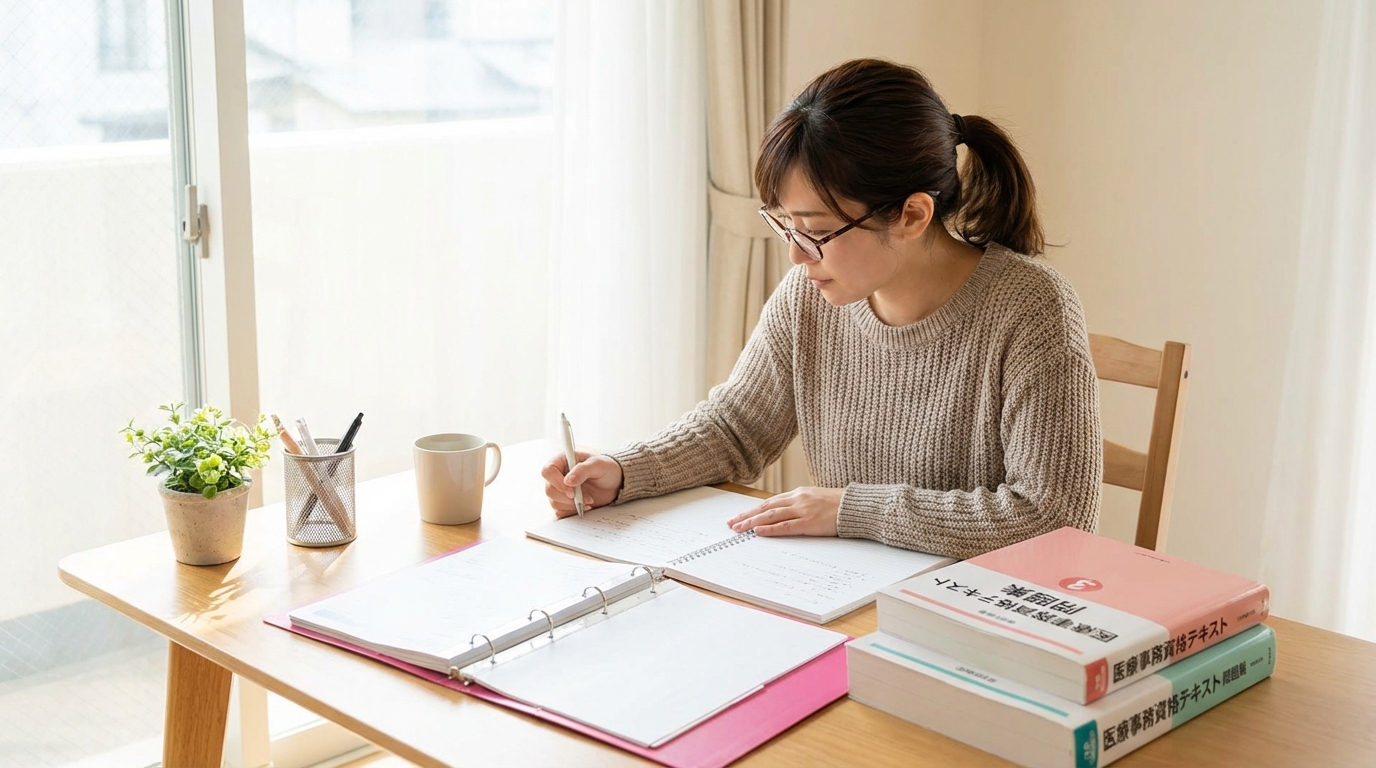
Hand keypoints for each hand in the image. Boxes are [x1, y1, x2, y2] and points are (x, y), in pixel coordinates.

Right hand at [541, 451, 623, 517]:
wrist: (615, 482)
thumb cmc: (606, 467)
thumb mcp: (598, 464)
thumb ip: (583, 470)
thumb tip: (568, 481)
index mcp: (562, 460)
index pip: (548, 471)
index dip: (557, 483)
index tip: (572, 492)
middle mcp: (558, 475)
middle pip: (550, 490)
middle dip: (568, 498)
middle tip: (587, 498)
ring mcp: (560, 490)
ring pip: (554, 502)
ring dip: (572, 505)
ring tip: (589, 501)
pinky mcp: (564, 502)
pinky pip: (560, 512)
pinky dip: (572, 512)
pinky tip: (585, 507)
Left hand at [726, 487, 842, 536]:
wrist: (855, 506)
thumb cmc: (838, 505)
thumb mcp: (816, 499)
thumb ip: (800, 504)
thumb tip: (785, 513)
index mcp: (798, 493)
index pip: (770, 502)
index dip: (753, 510)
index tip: (740, 516)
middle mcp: (797, 500)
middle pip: (765, 507)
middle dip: (746, 516)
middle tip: (731, 523)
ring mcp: (802, 510)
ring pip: (771, 516)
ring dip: (752, 522)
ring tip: (738, 529)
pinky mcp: (809, 522)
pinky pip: (785, 526)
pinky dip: (770, 529)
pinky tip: (758, 532)